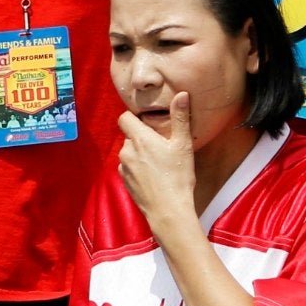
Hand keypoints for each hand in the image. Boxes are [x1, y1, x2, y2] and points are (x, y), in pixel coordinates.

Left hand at [117, 92, 197, 228]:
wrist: (169, 211)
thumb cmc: (177, 177)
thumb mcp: (182, 145)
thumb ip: (180, 118)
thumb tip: (182, 94)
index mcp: (138, 138)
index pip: (124, 117)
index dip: (134, 118)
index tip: (149, 124)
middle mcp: (126, 150)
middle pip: (129, 136)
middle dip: (141, 138)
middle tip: (161, 147)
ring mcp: (123, 167)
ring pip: (129, 153)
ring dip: (139, 154)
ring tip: (159, 164)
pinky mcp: (124, 181)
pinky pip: (128, 168)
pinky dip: (138, 169)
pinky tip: (153, 177)